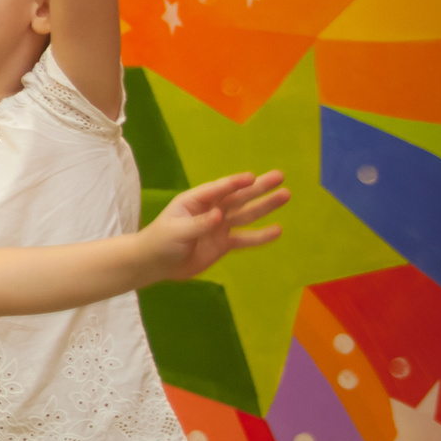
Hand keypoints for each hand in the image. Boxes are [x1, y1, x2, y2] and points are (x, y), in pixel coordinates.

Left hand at [140, 170, 286, 281]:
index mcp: (195, 200)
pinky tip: (277, 230)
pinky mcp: (224, 244)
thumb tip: (219, 216)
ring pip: (246, 214)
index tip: (251, 177)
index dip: (235, 183)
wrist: (155, 265)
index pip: (218, 189)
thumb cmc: (160, 242)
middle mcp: (211, 209)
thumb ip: (199, 224)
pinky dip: (261, 236)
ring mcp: (219, 226)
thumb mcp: (176, 231)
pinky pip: (245, 238)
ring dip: (265, 206)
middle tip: (279, 176)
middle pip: (238, 197)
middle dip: (258, 187)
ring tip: (285, 195)